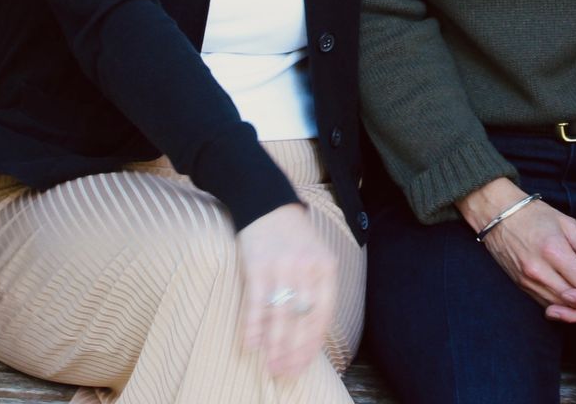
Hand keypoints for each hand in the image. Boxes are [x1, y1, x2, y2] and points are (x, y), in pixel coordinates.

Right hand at [237, 202, 337, 377]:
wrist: (268, 203)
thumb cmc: (293, 238)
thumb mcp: (316, 257)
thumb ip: (317, 289)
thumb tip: (311, 331)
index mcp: (326, 268)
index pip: (323, 314)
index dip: (313, 344)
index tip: (303, 364)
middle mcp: (307, 269)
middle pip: (302, 319)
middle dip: (293, 350)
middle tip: (285, 373)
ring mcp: (282, 267)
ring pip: (280, 316)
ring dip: (274, 345)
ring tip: (270, 366)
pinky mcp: (258, 266)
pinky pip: (256, 303)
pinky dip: (252, 327)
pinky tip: (250, 345)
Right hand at [459, 178, 575, 307]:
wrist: (498, 216)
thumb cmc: (535, 215)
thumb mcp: (566, 223)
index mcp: (553, 250)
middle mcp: (539, 270)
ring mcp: (528, 281)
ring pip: (562, 304)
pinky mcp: (521, 286)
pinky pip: (547, 302)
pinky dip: (562, 301)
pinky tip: (573, 293)